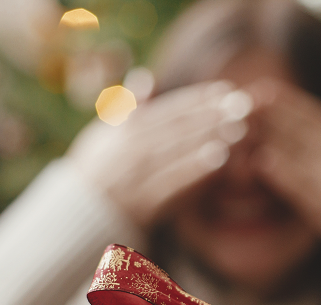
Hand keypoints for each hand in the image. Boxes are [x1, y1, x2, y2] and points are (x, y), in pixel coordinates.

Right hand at [67, 81, 252, 227]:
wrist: (76, 215)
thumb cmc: (97, 170)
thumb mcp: (106, 133)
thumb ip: (130, 107)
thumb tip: (145, 74)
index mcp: (125, 130)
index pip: (169, 110)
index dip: (199, 98)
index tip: (227, 89)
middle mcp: (130, 149)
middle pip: (178, 127)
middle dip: (213, 114)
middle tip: (244, 105)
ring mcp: (136, 176)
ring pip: (178, 151)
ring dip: (210, 137)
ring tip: (239, 128)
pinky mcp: (142, 202)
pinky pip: (172, 182)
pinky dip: (195, 168)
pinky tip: (220, 158)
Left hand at [249, 79, 320, 250]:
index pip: (320, 117)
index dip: (292, 103)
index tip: (268, 90)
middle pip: (303, 132)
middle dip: (274, 115)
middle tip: (247, 99)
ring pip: (297, 155)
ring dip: (271, 139)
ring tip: (246, 125)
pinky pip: (300, 188)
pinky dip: (281, 174)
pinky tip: (261, 161)